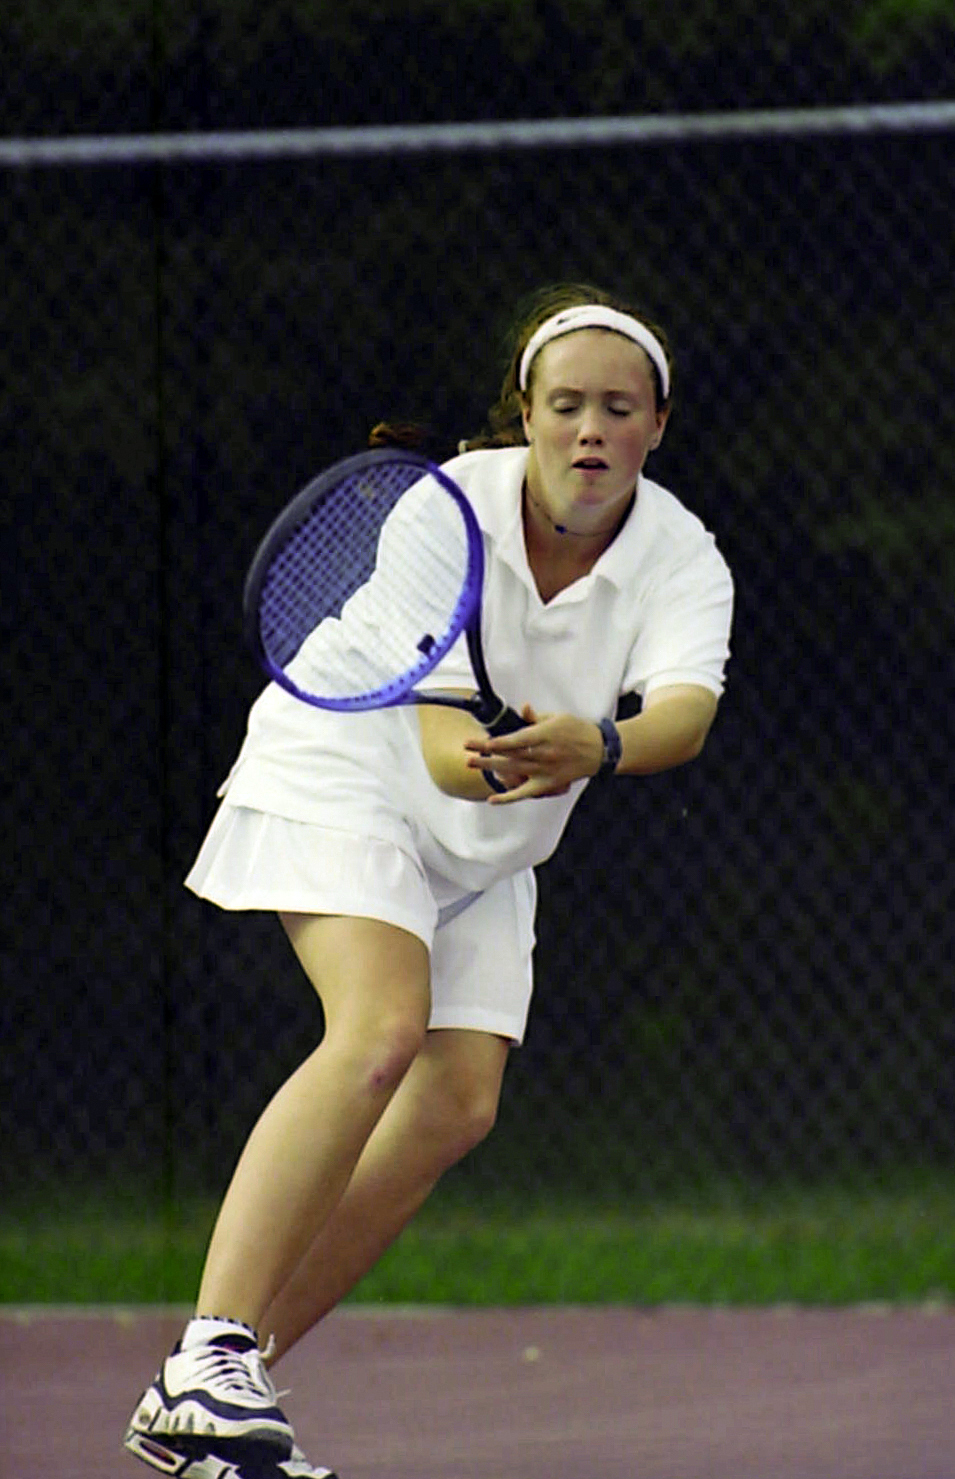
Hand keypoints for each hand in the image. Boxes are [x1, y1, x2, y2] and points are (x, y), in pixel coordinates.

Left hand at [464, 705, 603, 804]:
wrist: (599, 750)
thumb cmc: (578, 730)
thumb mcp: (558, 717)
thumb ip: (536, 717)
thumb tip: (523, 707)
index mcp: (545, 735)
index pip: (516, 741)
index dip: (498, 743)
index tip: (482, 742)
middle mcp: (543, 755)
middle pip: (510, 755)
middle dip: (486, 752)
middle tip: (467, 749)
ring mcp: (545, 772)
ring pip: (513, 771)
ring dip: (491, 768)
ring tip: (471, 763)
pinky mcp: (548, 785)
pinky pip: (525, 793)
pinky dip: (509, 798)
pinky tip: (492, 800)